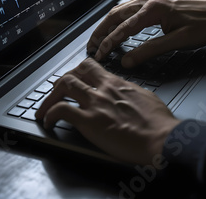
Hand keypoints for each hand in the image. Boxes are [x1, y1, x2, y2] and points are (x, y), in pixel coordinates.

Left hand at [35, 58, 180, 164]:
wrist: (162, 137)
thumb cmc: (159, 123)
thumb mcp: (146, 98)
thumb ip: (131, 93)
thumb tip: (127, 94)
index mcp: (117, 83)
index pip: (91, 67)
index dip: (77, 72)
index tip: (73, 79)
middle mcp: (103, 89)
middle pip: (74, 73)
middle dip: (61, 82)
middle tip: (56, 94)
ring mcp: (95, 103)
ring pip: (64, 86)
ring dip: (49, 97)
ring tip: (43, 109)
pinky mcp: (89, 121)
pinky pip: (61, 110)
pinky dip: (50, 114)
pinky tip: (48, 122)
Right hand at [87, 0, 205, 66]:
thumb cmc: (204, 25)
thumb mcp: (178, 41)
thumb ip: (150, 50)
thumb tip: (128, 61)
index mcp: (153, 9)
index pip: (123, 29)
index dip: (109, 43)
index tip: (99, 55)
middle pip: (115, 15)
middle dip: (101, 31)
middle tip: (91, 46)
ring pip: (121, 9)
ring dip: (108, 23)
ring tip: (98, 37)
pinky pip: (130, 6)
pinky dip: (118, 16)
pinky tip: (116, 24)